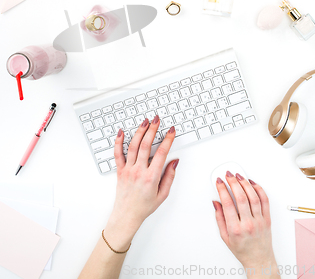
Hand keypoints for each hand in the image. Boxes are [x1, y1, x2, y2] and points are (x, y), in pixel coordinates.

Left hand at [104, 117, 177, 249]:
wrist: (126, 216)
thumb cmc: (144, 207)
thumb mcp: (163, 194)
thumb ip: (169, 176)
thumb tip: (174, 161)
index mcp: (151, 177)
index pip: (161, 153)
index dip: (168, 140)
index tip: (171, 131)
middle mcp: (138, 171)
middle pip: (145, 145)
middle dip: (152, 130)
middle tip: (157, 119)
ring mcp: (128, 170)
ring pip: (132, 146)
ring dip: (139, 132)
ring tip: (145, 122)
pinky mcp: (119, 171)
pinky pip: (117, 154)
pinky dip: (118, 142)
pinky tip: (121, 132)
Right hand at [213, 172, 278, 276]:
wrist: (259, 260)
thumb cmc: (242, 250)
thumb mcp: (225, 237)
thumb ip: (219, 218)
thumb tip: (216, 203)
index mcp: (236, 229)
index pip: (228, 203)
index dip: (222, 189)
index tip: (219, 182)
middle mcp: (248, 224)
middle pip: (241, 197)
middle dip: (233, 182)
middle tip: (228, 175)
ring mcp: (259, 221)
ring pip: (253, 197)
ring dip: (245, 183)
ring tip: (239, 176)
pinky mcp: (267, 219)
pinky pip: (265, 200)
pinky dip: (259, 189)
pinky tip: (252, 183)